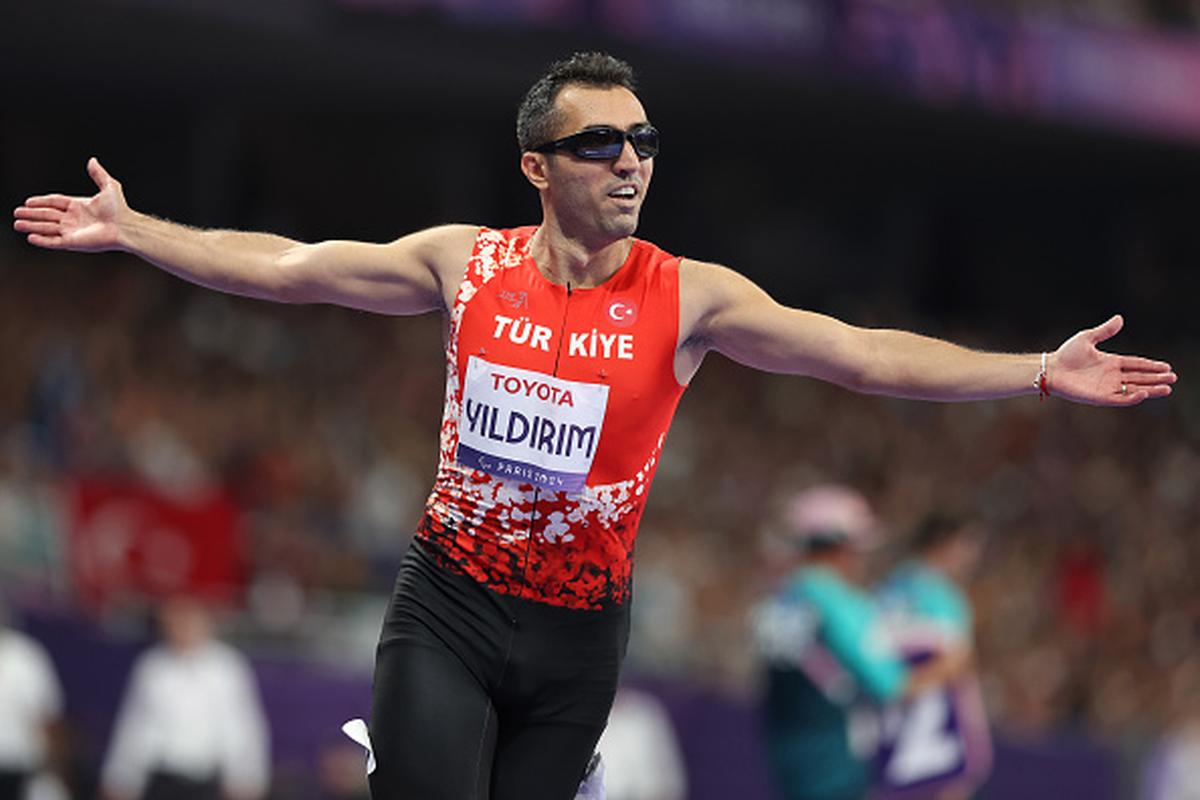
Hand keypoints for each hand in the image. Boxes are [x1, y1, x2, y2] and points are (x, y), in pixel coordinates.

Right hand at [13, 157, 129, 251]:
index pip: (54, 203)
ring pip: (47, 228)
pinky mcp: (73, 242)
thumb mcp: (109, 186)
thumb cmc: (120, 209)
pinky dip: (42, 240)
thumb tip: (93, 160)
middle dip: (32, 214)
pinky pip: (54, 242)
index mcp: (79, 206)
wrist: (125, 226)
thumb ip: (98, 174)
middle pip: (47, 216)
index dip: (41, 202)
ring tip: (17, 224)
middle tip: (17, 213)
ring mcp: (72, 231)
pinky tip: (30, 237)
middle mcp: (74, 219)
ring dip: (32, 226)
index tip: (27, 202)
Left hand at [1049, 315, 1175, 405]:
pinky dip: (1132, 397)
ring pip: (1134, 389)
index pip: (1136, 364)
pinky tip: (1143, 392)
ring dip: (1150, 390)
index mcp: (1111, 362)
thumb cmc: (1066, 354)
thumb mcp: (1087, 338)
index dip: (1151, 366)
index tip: (1166, 367)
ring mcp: (1107, 387)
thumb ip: (1104, 330)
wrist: (1051, 369)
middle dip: (1156, 379)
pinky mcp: (1100, 397)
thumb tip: (1120, 318)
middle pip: (1139, 378)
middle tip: (1173, 378)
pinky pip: (1120, 399)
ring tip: (1167, 388)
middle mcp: (1111, 376)